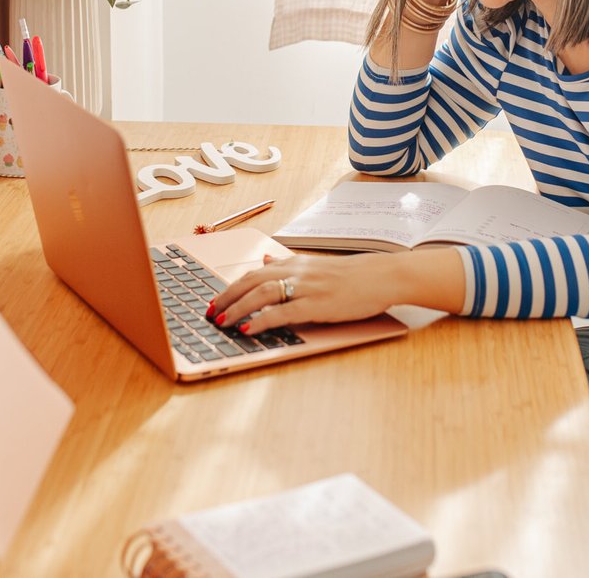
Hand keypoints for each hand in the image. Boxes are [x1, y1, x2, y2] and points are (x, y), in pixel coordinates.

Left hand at [206, 253, 398, 336]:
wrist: (379, 277)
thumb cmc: (350, 275)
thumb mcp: (315, 265)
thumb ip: (288, 264)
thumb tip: (266, 257)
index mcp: (294, 263)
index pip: (254, 272)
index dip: (231, 287)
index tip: (215, 300)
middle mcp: (295, 272)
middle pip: (251, 281)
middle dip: (226, 297)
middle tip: (209, 313)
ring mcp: (305, 287)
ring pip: (261, 294)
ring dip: (237, 308)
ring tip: (222, 321)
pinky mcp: (316, 304)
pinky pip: (283, 312)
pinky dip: (262, 320)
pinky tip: (248, 330)